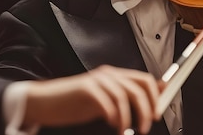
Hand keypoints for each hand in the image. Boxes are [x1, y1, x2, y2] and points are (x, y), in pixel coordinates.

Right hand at [23, 65, 162, 133]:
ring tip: (125, 130)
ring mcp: (97, 80)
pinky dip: (113, 116)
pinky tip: (112, 125)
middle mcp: (108, 74)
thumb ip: (126, 96)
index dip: (155, 96)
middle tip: (145, 127)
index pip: (144, 80)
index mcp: (115, 75)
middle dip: (145, 109)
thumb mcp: (105, 100)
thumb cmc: (75, 103)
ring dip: (128, 118)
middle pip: (137, 88)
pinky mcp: (86, 89)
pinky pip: (106, 102)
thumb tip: (155, 94)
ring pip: (123, 96)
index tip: (157, 114)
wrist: (45, 102)